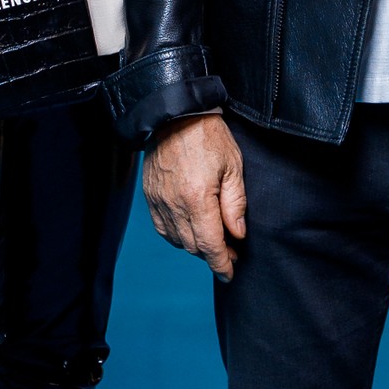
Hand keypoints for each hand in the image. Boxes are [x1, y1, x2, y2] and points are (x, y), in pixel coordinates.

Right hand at [144, 114, 247, 279]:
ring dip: (195, 246)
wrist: (175, 114)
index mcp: (197, 199)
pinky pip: (162, 228)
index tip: (229, 274)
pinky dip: (176, 235)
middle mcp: (174, 205)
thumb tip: (238, 234)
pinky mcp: (150, 195)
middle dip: (213, 255)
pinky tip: (189, 230)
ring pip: (177, 240)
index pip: (210, 245)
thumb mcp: (233, 167)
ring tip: (212, 240)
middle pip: (193, 246)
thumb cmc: (208, 136)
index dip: (221, 264)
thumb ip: (235, 204)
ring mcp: (158, 201)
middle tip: (231, 252)